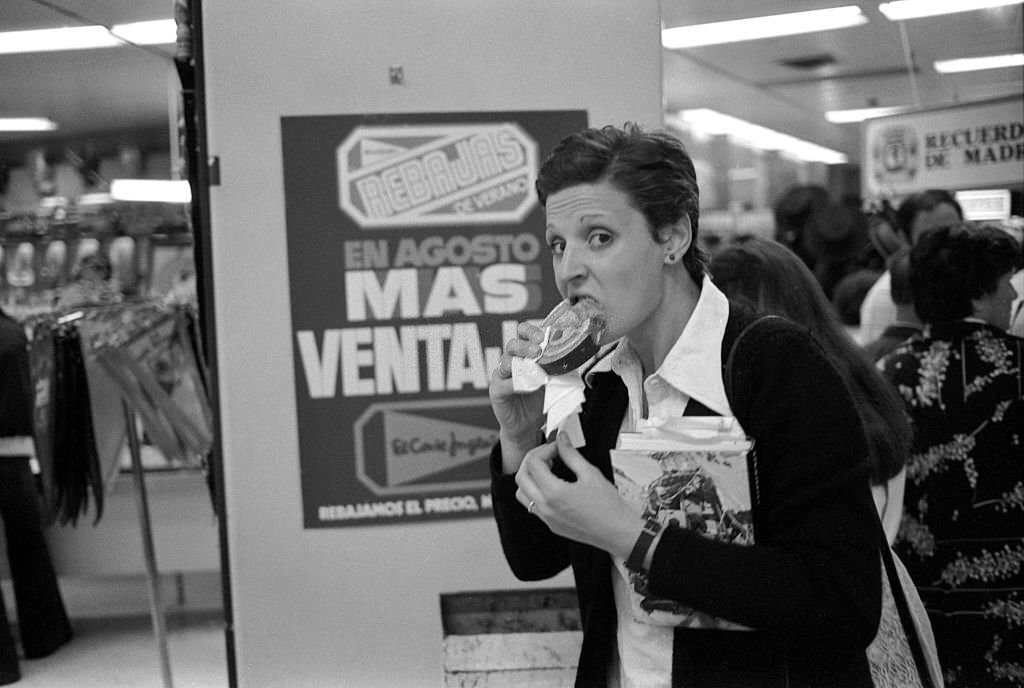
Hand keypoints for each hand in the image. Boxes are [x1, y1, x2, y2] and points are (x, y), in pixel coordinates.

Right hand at [489, 321, 545, 471]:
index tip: (544, 337)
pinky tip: (527, 385)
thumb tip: (575, 356)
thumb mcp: (554, 382)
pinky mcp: (497, 390)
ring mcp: (501, 375)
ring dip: (522, 363)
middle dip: (526, 345)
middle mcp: (511, 361)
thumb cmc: (539, 401)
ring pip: (506, 361)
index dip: (531, 331)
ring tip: (536, 371)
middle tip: (539, 350)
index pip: (522, 333)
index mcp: (524, 354)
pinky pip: (503, 383)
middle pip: (512, 344)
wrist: (528, 426)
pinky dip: (515, 383)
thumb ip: (560, 368)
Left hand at [515, 432, 640, 558]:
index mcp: (554, 493)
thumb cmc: (608, 507)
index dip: (545, 449)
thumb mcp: (590, 473)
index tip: (557, 447)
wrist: (618, 532)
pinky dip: (535, 491)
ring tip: (548, 469)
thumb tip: (562, 440)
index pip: (534, 463)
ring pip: (522, 493)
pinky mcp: (551, 525)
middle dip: (532, 460)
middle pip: (521, 476)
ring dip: (530, 477)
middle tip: (549, 454)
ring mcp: (546, 518)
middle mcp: (545, 507)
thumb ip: (571, 454)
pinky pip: (532, 506)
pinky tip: (552, 485)